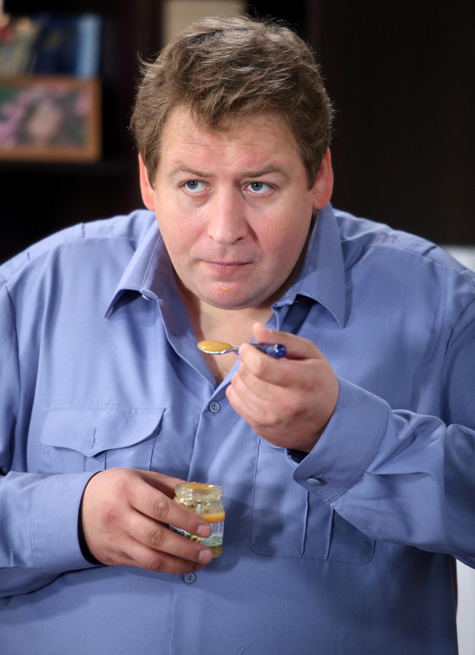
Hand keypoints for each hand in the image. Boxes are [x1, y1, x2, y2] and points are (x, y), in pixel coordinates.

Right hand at [80, 468, 212, 572]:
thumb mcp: (138, 476)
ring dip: (179, 564)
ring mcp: (116, 539)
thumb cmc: (114, 488)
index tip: (205, 528)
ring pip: (150, 558)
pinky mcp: (114, 556)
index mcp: (128, 490)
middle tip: (207, 552)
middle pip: (157, 537)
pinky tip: (181, 564)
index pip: (160, 507)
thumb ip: (167, 485)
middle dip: (186, 548)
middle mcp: (120, 516)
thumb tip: (198, 493)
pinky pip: (142, 565)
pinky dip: (165, 567)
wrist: (75, 509)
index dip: (185, 519)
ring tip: (200, 562)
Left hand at [226, 323, 338, 451]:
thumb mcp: (310, 354)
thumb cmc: (318, 382)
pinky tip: (251, 388)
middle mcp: (286, 404)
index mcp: (302, 381)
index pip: (262, 367)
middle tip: (256, 360)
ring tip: (256, 374)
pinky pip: (234, 402)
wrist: (327, 422)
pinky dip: (238, 390)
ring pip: (238, 388)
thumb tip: (256, 329)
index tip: (249, 347)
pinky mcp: (260, 428)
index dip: (249, 353)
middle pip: (248, 376)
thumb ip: (283, 339)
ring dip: (242, 376)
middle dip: (246, 362)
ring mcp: (271, 419)